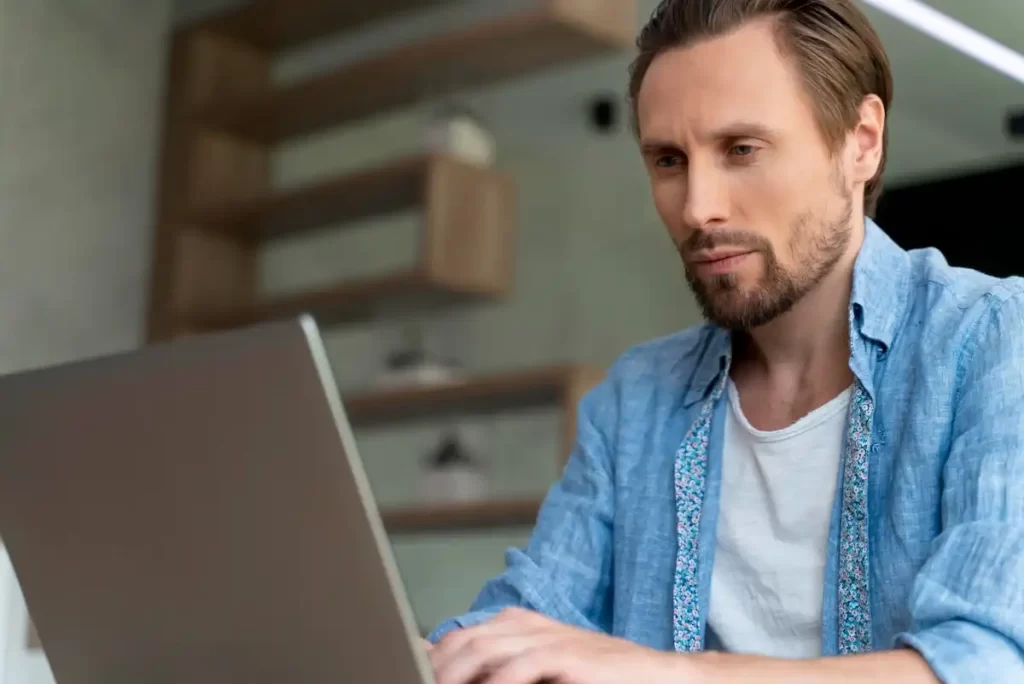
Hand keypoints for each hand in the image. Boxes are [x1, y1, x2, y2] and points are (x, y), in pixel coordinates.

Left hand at [428, 607, 689, 683]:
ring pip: (486, 652)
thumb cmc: (592, 675)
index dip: (431, 661)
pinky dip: (500, 682)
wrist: (652, 675)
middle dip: (439, 671)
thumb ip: (498, 668)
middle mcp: (527, 627)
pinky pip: (524, 667)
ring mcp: (549, 640)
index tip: (409, 674)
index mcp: (515, 625)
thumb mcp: (540, 667)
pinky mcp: (569, 657)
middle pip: (465, 645)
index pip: (458, 639)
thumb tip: (446, 665)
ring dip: (457, 676)